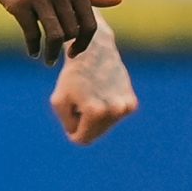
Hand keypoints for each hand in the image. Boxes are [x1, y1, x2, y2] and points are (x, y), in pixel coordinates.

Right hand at [0, 0, 121, 64]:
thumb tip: (119, 0)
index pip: (88, 24)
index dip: (84, 43)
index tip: (74, 53)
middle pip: (71, 32)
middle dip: (64, 48)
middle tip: (56, 53)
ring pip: (54, 35)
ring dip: (51, 53)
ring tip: (48, 60)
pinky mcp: (20, 3)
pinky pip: (32, 33)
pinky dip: (34, 47)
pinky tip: (33, 52)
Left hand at [51, 30, 138, 144]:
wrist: (95, 51)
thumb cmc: (73, 76)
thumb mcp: (59, 101)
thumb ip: (68, 124)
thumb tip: (80, 138)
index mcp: (96, 112)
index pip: (82, 139)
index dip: (72, 130)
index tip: (71, 113)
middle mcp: (114, 111)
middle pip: (95, 134)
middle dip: (85, 122)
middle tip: (81, 100)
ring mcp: (125, 107)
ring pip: (105, 126)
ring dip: (95, 116)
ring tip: (92, 95)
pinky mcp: (132, 103)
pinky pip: (114, 117)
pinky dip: (107, 110)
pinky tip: (103, 93)